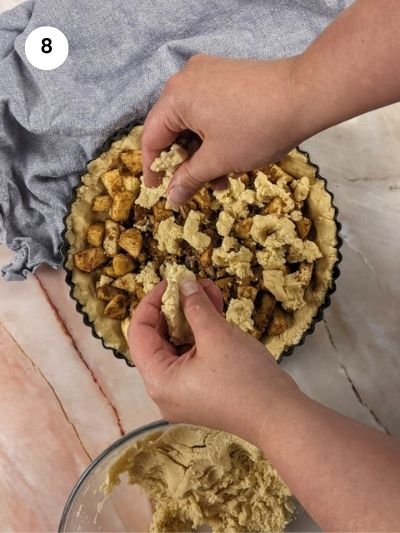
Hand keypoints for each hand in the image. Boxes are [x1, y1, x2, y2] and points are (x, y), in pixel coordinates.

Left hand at [129, 278, 298, 445]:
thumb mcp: (217, 335)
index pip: (139, 333)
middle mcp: (164, 389)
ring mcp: (183, 392)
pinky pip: (193, 356)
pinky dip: (202, 334)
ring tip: (207, 290)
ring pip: (178, 346)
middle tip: (191, 284)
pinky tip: (216, 309)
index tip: (169, 282)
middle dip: (175, 308)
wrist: (279, 415)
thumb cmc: (243, 376)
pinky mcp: (202, 391)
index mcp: (157, 379)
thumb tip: (184, 283)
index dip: (151, 303)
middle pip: (157, 340)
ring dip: (191, 317)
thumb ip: (195, 306)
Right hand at [141, 54, 303, 206]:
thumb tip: (171, 198)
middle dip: (185, 162)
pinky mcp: (227, 75)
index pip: (151, 137)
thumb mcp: (218, 160)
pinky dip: (214, 135)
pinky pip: (209, 109)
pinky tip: (231, 158)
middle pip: (172, 128)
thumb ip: (188, 179)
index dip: (153, 169)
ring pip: (193, 121)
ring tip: (221, 180)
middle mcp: (186, 79)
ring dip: (203, 153)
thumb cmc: (256, 130)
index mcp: (175, 96)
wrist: (305, 94)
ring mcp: (208, 73)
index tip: (159, 191)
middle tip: (195, 188)